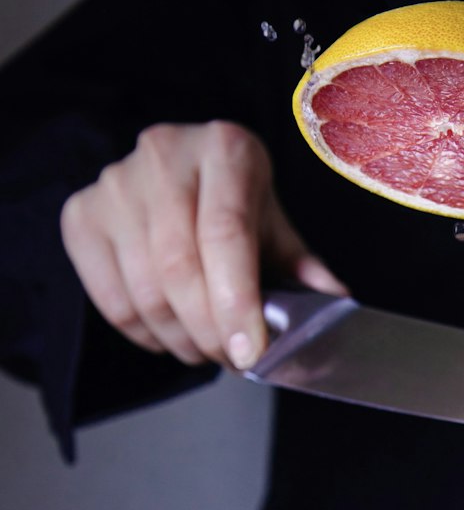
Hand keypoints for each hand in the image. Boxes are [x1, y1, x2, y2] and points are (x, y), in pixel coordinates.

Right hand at [59, 120, 346, 369]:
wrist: (181, 165)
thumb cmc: (235, 197)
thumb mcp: (275, 223)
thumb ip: (302, 266)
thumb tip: (335, 307)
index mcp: (225, 150)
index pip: (226, 235)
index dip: (236, 302)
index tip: (249, 352)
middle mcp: (163, 156)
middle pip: (180, 269)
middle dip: (210, 332)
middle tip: (233, 359)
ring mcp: (114, 185)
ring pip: (144, 291)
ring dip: (181, 340)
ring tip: (207, 349)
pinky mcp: (81, 215)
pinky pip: (111, 299)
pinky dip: (145, 334)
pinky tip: (171, 335)